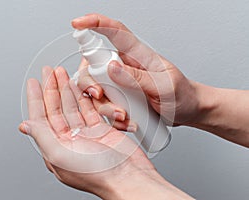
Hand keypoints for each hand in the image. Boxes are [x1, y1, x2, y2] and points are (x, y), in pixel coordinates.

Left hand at [19, 66, 192, 198]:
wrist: (129, 176)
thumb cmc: (99, 174)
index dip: (36, 99)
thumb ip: (42, 137)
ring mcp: (86, 134)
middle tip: (49, 72)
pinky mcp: (101, 129)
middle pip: (56, 108)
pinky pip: (89, 109)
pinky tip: (78, 87)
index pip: (41, 118)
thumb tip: (25, 125)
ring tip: (62, 74)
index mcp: (56, 148)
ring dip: (67, 89)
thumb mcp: (61, 156)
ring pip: (72, 106)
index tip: (33, 83)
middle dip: (52, 89)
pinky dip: (83, 97)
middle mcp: (69, 141)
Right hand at [72, 13, 202, 125]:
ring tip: (124, 116)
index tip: (77, 23)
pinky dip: (110, 116)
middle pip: (93, 66)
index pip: (115, 31)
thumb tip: (111, 67)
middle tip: (100, 94)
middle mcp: (124, 67)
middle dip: (90, 83)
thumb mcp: (165, 86)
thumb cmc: (182, 95)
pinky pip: (104, 105)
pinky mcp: (119, 98)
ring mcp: (120, 83)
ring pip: (95, 90)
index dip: (95, 23)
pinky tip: (127, 121)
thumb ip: (138, 77)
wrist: (188, 111)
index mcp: (138, 56)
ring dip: (104, 106)